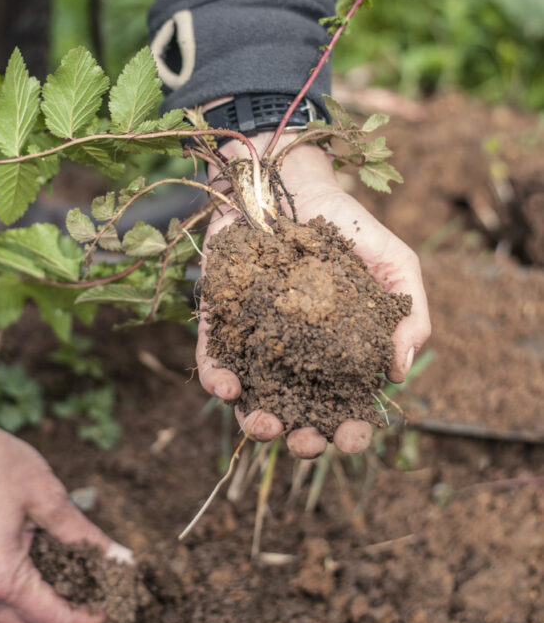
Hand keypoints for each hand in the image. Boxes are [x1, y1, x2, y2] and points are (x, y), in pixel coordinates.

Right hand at [0, 372, 127, 622]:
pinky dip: (12, 600)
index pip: (52, 620)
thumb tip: (123, 558)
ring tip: (65, 583)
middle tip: (90, 597)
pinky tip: (32, 570)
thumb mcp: (47, 497)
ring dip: (35, 614)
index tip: (107, 608)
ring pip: (3, 621)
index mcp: (2, 577)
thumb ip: (85, 535)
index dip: (85, 620)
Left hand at [196, 131, 430, 459]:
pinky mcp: (221, 319)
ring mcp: (257, 340)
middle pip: (298, 413)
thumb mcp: (396, 263)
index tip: (350, 437)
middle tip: (303, 441)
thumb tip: (397, 371)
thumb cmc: (348, 224)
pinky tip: (226, 386)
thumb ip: (410, 314)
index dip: (349, 430)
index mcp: (341, 352)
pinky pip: (213, 357)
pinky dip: (217, 377)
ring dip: (255, 421)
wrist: (291, 181)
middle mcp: (297, 354)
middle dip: (301, 440)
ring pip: (252, 397)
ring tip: (263, 424)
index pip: (345, 405)